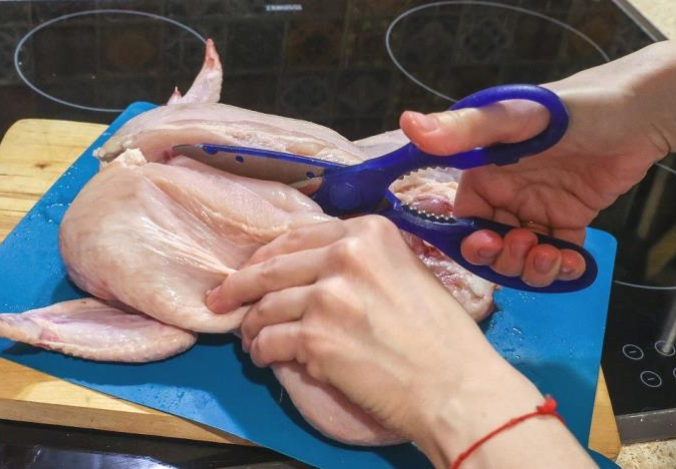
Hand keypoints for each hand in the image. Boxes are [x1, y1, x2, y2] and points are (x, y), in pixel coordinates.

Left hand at [207, 216, 484, 435]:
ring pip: (266, 306)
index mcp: (368, 233)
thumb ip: (360, 260)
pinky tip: (264, 356)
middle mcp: (345, 255)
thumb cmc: (441, 334)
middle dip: (239, 286)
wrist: (455, 385)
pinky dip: (262, 350)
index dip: (267, 255)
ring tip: (250, 338)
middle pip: (272, 267)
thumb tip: (314, 266)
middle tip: (221, 299)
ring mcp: (327, 296)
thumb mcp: (405, 272)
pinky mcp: (315, 338)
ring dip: (252, 325)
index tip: (251, 268)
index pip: (298, 236)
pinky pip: (269, 341)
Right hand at [400, 40, 675, 286]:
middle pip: (490, 245)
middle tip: (526, 245)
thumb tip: (408, 124)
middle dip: (503, 257)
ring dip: (531, 267)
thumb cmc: (571, 111)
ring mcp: (536, 209)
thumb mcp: (513, 119)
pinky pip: (556, 255)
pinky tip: (573, 261)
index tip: (487, 242)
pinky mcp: (568, 220)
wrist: (636, 113)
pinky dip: (562, 268)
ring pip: (521, 256)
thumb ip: (463, 129)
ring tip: (551, 253)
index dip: (469, 240)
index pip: (463, 218)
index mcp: (483, 173)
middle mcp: (506, 194)